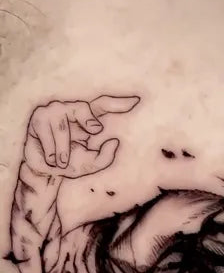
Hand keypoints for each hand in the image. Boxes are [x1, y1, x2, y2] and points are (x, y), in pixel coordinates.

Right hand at [23, 95, 140, 177]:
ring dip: (63, 148)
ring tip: (62, 162)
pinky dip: (51, 149)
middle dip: (88, 118)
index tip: (136, 101)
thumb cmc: (69, 163)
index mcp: (87, 118)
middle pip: (83, 107)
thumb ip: (105, 157)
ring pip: (62, 125)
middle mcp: (71, 110)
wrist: (44, 171)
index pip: (103, 105)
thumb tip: (114, 141)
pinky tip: (52, 159)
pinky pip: (47, 132)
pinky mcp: (38, 118)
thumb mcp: (91, 164)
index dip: (118, 103)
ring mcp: (54, 111)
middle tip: (96, 130)